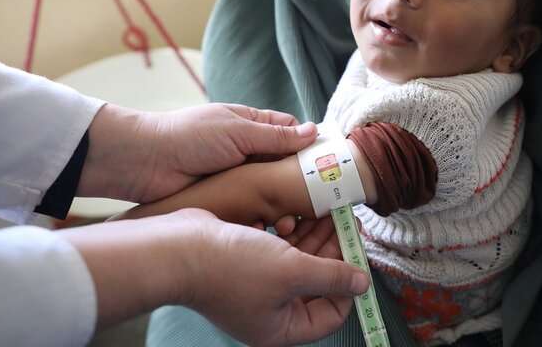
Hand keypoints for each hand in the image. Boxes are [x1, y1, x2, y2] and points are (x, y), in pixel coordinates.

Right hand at [62, 209, 368, 345]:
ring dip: (318, 240)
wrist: (179, 247)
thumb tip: (361, 284)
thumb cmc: (232, 266)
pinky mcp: (248, 263)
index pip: (328, 316)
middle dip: (335, 256)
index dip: (347, 289)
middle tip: (349, 227)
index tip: (359, 258)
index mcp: (280, 328)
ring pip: (300, 264)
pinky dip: (297, 235)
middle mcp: (269, 311)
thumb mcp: (292, 271)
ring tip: (335, 213)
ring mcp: (257, 287)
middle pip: (316, 286)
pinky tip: (309, 214)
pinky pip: (282, 252)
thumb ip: (330, 277)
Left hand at [77, 103, 317, 202]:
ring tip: (293, 220)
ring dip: (283, 205)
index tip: (328, 166)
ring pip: (270, 192)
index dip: (308, 147)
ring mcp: (236, 177)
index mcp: (250, 126)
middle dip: (299, 183)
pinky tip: (272, 229)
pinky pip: (252, 209)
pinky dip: (263, 218)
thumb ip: (275, 136)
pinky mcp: (225, 201)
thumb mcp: (237, 131)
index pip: (289, 134)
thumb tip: (312, 131)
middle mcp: (247, 151)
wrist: (143, 163)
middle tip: (316, 202)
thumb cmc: (189, 137)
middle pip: (283, 167)